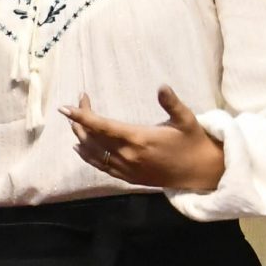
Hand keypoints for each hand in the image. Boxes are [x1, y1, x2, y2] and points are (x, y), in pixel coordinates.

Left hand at [62, 86, 225, 194]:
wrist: (200, 172)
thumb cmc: (193, 142)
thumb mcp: (186, 120)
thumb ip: (172, 103)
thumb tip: (162, 87)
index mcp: (137, 138)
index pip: (101, 126)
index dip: (82, 116)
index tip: (66, 107)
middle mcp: (127, 155)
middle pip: (92, 138)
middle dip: (81, 121)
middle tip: (80, 103)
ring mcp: (126, 169)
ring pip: (93, 154)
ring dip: (81, 138)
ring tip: (75, 123)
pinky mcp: (129, 178)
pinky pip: (101, 167)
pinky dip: (88, 157)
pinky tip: (80, 149)